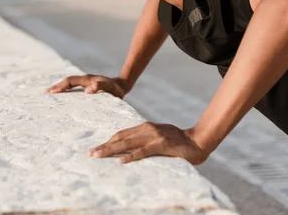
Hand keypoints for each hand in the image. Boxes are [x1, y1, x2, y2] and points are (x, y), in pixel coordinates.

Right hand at [45, 74, 129, 98]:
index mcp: (87, 79)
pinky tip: (64, 96)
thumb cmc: (116, 89)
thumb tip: (87, 90)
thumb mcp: (110, 88)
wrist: (122, 85)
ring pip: (70, 83)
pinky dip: (67, 89)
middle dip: (57, 86)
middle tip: (46, 92)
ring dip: (60, 87)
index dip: (61, 86)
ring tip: (51, 93)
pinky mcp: (88, 86)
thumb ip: (100, 86)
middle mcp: (85, 79)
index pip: (70, 81)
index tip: (51, 92)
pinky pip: (74, 86)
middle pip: (67, 81)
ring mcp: (86, 82)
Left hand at [88, 122, 208, 164]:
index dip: (109, 140)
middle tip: (91, 153)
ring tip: (98, 156)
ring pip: (127, 143)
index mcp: (146, 127)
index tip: (97, 147)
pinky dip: (130, 156)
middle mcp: (147, 129)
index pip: (122, 133)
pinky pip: (142, 151)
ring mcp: (154, 136)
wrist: (197, 142)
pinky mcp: (161, 145)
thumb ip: (146, 140)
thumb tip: (131, 148)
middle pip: (121, 138)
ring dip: (111, 150)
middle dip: (104, 146)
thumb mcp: (159, 137)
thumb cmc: (178, 142)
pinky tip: (120, 161)